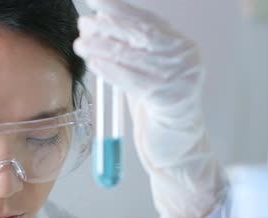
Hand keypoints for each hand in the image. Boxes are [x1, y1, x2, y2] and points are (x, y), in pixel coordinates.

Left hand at [74, 0, 224, 217]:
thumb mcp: (146, 74)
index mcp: (182, 47)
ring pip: (136, 56)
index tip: (97, 3)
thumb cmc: (157, 113)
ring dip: (104, 47)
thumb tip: (98, 27)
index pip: (149, 21)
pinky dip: (111, 69)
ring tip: (81, 42)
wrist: (177, 151)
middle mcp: (187, 59)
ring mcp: (183, 78)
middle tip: (84, 22)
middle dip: (109, 26)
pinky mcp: (173, 99)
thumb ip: (131, 53)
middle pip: (143, 34)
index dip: (121, 10)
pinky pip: (135, 80)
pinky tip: (93, 62)